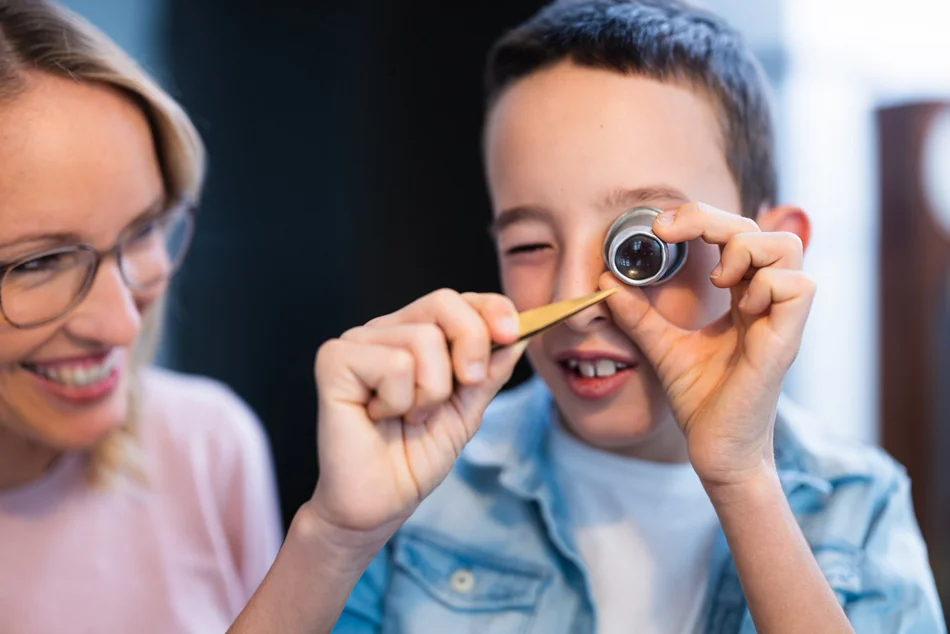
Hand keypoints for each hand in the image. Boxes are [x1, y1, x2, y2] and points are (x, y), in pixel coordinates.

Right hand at [310, 289, 525, 540]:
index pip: (458, 300)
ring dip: (431, 392)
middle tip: (466, 385)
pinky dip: (400, 400)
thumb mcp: (467, 410)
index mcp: (414, 334)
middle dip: (471, 344)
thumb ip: (489, 371)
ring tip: (409, 416)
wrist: (378, 504)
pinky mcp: (335, 360)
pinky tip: (380, 416)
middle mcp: (385, 330)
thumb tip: (519, 333)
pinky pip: (393, 363)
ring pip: (423, 339)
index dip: (490, 308)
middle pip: (444, 302)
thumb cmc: (413, 458)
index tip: (512, 333)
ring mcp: (357, 342)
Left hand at [600, 202, 814, 489]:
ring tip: (717, 279)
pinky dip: (767, 284)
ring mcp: (778, 320)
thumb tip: (608, 279)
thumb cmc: (701, 401)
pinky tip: (740, 306)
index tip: (661, 228)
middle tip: (672, 233)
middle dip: (714, 220)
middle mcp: (764, 303)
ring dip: (746, 250)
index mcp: (740, 298)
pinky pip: (798, 287)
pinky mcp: (785, 341)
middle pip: (762, 230)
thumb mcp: (661, 347)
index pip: (735, 236)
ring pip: (787, 248)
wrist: (715, 450)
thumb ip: (639, 315)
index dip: (701, 220)